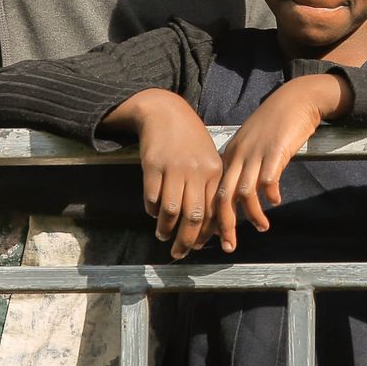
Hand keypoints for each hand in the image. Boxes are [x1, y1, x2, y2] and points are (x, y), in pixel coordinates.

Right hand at [112, 90, 223, 259]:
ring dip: (166, 229)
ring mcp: (174, 168)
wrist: (165, 112)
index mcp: (214, 171)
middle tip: (179, 253)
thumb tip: (211, 223)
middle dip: (186, 240)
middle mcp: (196, 171)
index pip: (214, 210)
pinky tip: (153, 213)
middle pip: (194, 216)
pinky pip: (152, 197)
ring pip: (171, 211)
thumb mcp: (208, 157)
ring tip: (163, 236)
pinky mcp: (153, 166)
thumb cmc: (189, 139)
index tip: (200, 246)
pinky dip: (152, 210)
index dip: (207, 233)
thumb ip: (210, 186)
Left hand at [212, 74, 345, 251]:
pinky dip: (270, 195)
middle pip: (222, 197)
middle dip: (224, 226)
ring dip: (251, 215)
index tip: (216, 235)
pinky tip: (275, 201)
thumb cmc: (276, 123)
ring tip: (261, 227)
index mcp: (230, 154)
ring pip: (244, 193)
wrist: (296, 99)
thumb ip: (246, 166)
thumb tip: (245, 194)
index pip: (214, 191)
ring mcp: (256, 153)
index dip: (214, 216)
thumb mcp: (253, 143)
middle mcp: (239, 155)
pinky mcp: (275, 151)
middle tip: (228, 246)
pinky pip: (268, 180)